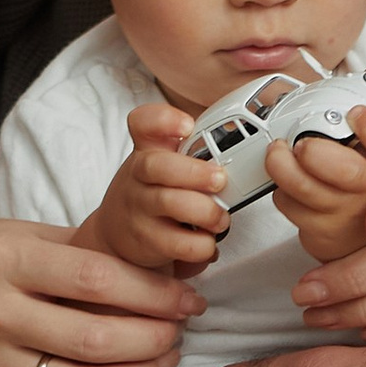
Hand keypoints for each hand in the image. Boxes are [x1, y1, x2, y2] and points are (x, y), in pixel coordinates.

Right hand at [0, 195, 200, 366]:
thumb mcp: (28, 234)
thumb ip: (87, 254)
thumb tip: (166, 278)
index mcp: (4, 260)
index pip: (97, 280)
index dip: (154, 295)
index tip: (187, 302)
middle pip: (92, 339)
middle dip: (152, 339)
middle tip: (179, 332)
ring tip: (163, 362)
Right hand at [83, 102, 230, 274]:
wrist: (116, 233)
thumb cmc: (151, 191)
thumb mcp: (161, 162)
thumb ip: (192, 149)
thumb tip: (249, 147)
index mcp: (147, 150)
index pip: (144, 123)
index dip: (164, 121)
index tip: (187, 126)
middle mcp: (139, 176)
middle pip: (158, 165)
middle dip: (195, 172)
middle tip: (220, 180)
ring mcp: (139, 208)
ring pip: (169, 203)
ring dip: (206, 211)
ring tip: (221, 218)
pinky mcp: (146, 241)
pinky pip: (179, 243)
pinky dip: (202, 245)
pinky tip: (208, 241)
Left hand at [264, 105, 365, 266]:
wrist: (363, 232)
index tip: (355, 112)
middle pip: (347, 172)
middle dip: (318, 154)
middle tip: (301, 143)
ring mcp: (346, 212)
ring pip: (310, 191)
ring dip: (284, 170)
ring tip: (275, 152)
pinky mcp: (322, 232)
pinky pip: (291, 207)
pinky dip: (280, 190)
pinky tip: (283, 179)